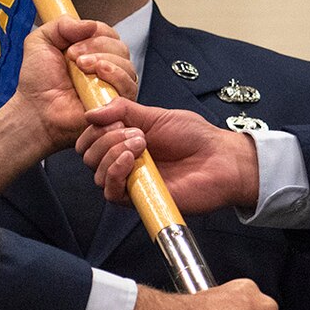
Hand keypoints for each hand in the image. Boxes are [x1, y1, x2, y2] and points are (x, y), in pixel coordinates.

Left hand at [0, 18, 133, 190]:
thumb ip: (61, 24)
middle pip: (120, 47)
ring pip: (126, 65)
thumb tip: (91, 24)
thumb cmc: (38, 82)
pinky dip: (115, 76)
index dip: (94, 34)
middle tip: (74, 59)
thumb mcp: (41, 41)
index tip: (71, 47)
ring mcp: (113, 86)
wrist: (35, 111)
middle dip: (98, 47)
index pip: (108, 33)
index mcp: (92, 51)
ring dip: (105, 61)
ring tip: (82, 69)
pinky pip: (129, 85)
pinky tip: (97, 77)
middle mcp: (106, 67)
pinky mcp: (117, 103)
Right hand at [77, 98, 259, 212]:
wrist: (220, 160)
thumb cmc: (195, 138)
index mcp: (124, 140)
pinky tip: (130, 161)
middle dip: (105, 138)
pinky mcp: (138, 199)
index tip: (111, 119)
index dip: (93, 129)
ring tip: (140, 144)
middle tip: (134, 132)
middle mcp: (124, 161)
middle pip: (89, 155)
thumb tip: (90, 112)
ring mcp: (130, 181)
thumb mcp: (156, 115)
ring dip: (112, 153)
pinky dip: (114, 173)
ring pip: (97, 173)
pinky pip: (110, 192)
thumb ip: (123, 110)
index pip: (90, 139)